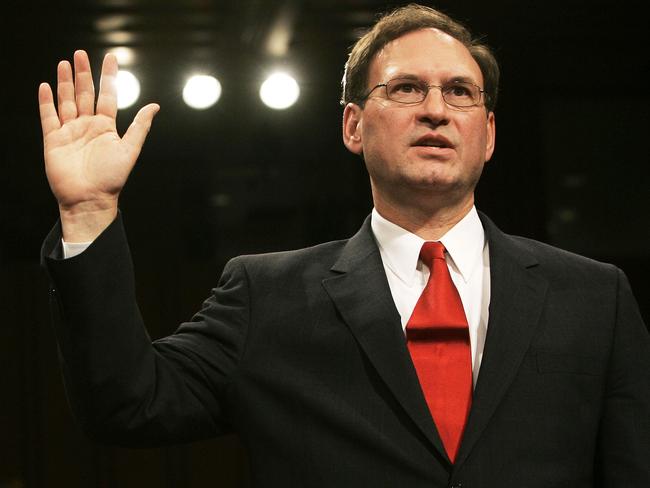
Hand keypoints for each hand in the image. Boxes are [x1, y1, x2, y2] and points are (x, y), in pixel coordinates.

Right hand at [38, 50, 158, 241]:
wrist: (89, 199)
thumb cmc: (111, 178)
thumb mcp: (129, 150)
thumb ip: (140, 127)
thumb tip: (155, 106)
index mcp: (106, 127)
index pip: (108, 95)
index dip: (108, 77)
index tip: (111, 57)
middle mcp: (88, 126)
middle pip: (84, 94)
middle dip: (83, 74)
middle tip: (80, 54)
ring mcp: (70, 132)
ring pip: (66, 101)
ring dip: (65, 82)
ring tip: (65, 62)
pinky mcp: (53, 140)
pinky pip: (49, 117)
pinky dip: (46, 102)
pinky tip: (46, 86)